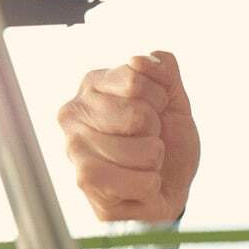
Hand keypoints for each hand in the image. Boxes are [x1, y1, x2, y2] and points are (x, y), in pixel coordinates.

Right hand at [56, 50, 200, 220]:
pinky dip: (151, 184)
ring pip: (142, 151)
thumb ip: (164, 71)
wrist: (170, 188)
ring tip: (142, 164)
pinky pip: (141, 182)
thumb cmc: (167, 142)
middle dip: (156, 132)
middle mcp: (74, 114)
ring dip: (155, 161)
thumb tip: (139, 60)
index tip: (156, 110)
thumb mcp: (175, 101)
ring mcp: (75, 150)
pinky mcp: (87, 185)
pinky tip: (138, 185)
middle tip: (147, 140)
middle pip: (138, 115)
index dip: (160, 99)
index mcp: (93, 85)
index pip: (135, 79)